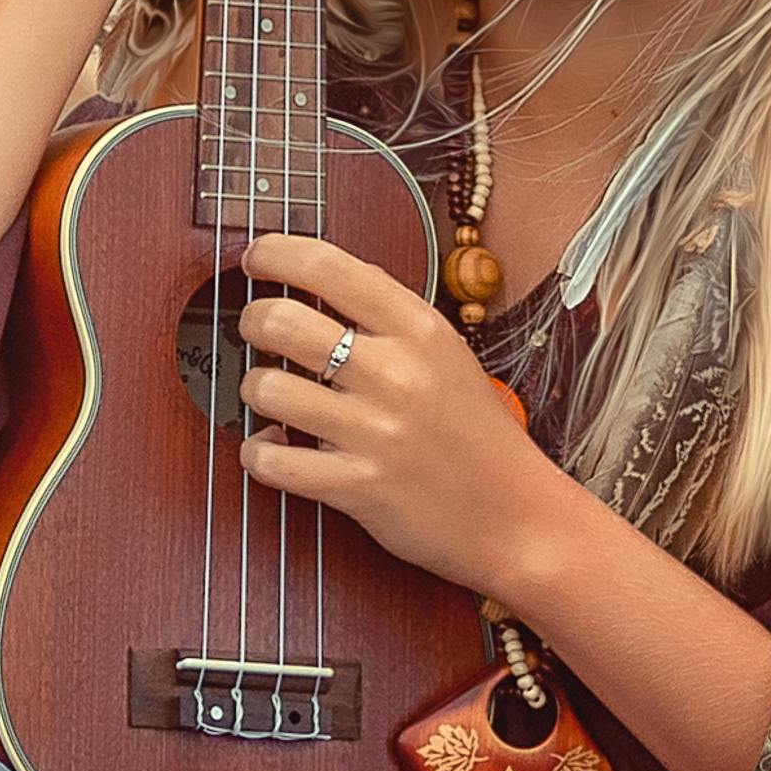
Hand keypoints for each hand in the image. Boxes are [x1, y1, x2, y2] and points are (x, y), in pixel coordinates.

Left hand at [233, 233, 563, 597]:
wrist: (519, 517)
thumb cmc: (477, 434)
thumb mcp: (447, 354)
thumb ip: (388, 317)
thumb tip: (316, 279)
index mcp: (419, 330)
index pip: (330, 266)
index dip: (276, 253)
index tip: (257, 259)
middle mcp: (396, 373)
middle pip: (283, 321)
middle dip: (252, 320)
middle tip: (256, 329)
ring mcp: (375, 432)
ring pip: (267, 388)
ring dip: (253, 389)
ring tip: (269, 395)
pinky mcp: (358, 486)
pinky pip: (272, 462)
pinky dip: (257, 454)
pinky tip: (271, 447)